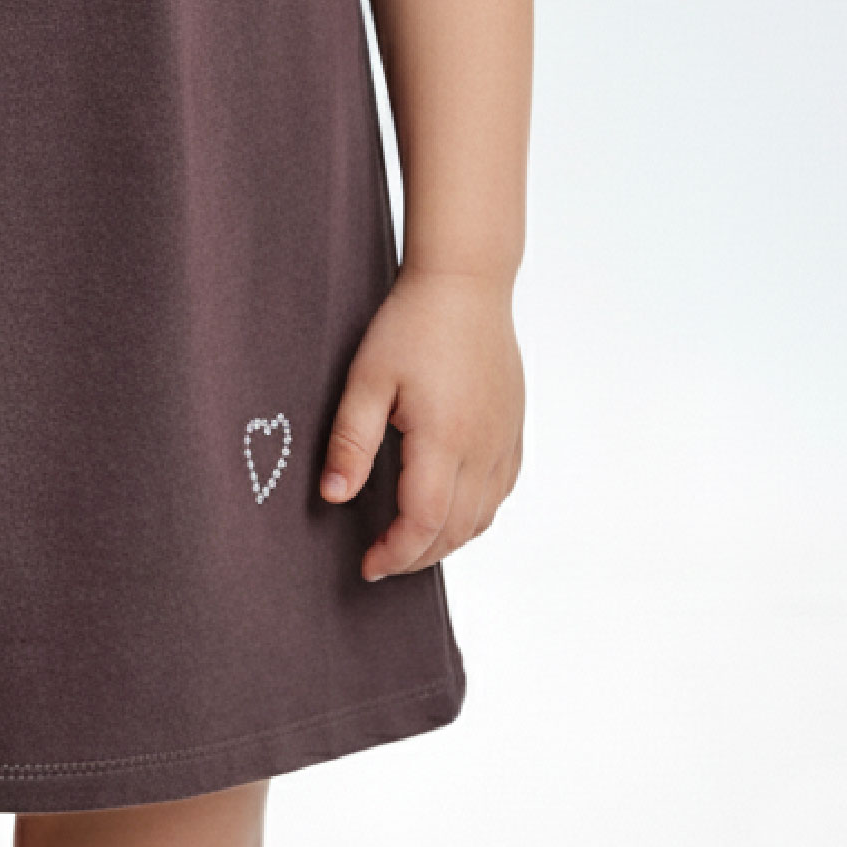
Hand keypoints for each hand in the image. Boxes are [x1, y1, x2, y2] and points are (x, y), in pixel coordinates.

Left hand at [318, 266, 523, 583]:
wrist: (465, 281)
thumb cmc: (412, 322)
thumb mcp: (367, 378)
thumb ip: (351, 441)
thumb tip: (333, 498)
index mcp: (445, 440)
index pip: (423, 524)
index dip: (394, 554)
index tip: (366, 565)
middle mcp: (483, 448)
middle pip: (456, 530)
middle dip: (417, 555)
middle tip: (381, 558)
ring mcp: (504, 439)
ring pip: (483, 517)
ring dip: (447, 540)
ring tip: (410, 540)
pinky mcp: (513, 428)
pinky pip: (501, 491)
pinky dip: (475, 514)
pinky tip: (450, 507)